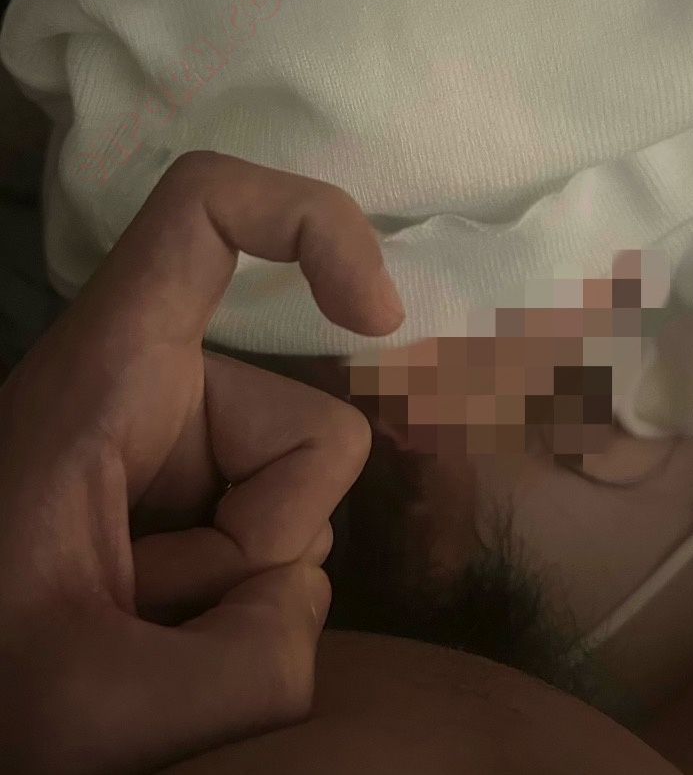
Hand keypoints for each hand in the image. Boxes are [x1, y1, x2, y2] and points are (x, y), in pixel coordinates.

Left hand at [0, 150, 403, 773]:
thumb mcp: (93, 704)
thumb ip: (246, 669)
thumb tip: (303, 592)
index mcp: (109, 372)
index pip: (206, 210)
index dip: (313, 221)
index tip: (375, 313)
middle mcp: (158, 388)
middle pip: (313, 429)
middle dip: (266, 544)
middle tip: (154, 608)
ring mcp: (187, 444)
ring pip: (307, 497)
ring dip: (244, 581)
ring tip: (144, 620)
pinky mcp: (201, 490)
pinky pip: (286, 533)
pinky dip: (246, 591)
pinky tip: (168, 619)